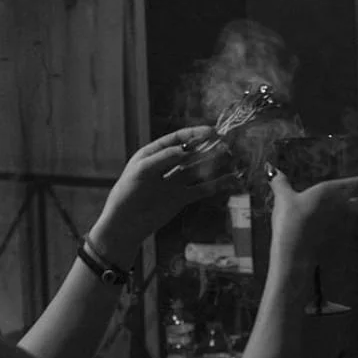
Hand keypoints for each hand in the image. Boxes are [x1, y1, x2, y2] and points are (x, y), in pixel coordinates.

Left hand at [92, 126, 236, 261]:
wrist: (125, 225)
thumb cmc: (127, 194)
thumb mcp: (142, 171)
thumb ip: (163, 159)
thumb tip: (185, 150)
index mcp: (153, 154)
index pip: (177, 139)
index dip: (195, 134)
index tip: (212, 131)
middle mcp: (166, 166)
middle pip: (191, 153)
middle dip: (208, 148)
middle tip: (226, 144)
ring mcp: (175, 182)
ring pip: (198, 170)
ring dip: (214, 164)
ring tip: (231, 158)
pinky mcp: (181, 198)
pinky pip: (202, 189)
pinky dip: (216, 185)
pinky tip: (231, 180)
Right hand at [265, 164, 357, 262]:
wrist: (295, 254)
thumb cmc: (289, 222)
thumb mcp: (282, 199)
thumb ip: (279, 182)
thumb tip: (270, 167)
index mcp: (326, 192)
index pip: (348, 184)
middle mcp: (339, 206)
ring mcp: (341, 224)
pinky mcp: (339, 240)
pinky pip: (356, 231)